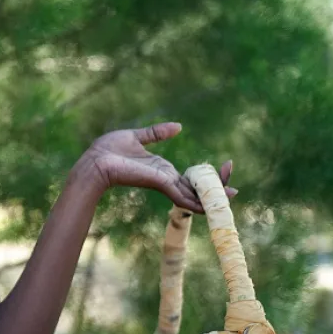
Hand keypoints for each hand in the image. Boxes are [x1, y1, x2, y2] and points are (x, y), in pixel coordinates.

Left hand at [76, 122, 235, 212]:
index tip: (228, 167)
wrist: (95, 161)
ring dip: (213, 197)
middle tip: (237, 189)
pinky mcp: (160, 183)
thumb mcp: (138, 136)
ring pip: (193, 196)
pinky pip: (183, 196)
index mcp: (162, 170)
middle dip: (218, 189)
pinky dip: (197, 202)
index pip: (191, 178)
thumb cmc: (109, 150)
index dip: (209, 177)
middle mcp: (166, 179)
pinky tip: (211, 207)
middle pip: (197, 189)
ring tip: (234, 196)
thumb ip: (158, 133)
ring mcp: (164, 184)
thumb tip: (178, 127)